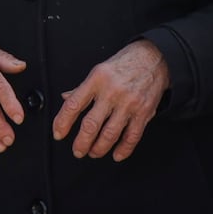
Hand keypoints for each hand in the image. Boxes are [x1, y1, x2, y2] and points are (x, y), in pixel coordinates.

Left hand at [52, 39, 168, 161]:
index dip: (63, 122)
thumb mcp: (98, 71)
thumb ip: (82, 88)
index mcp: (96, 80)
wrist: (154, 59)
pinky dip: (124, 149)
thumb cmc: (124, 64)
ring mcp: (129, 103)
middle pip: (91, 124)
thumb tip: (65, 99)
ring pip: (110, 133)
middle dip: (81, 142)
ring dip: (99, 148)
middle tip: (77, 151)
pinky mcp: (144, 112)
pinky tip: (116, 154)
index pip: (73, 105)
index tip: (58, 134)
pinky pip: (133, 136)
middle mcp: (112, 92)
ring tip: (93, 153)